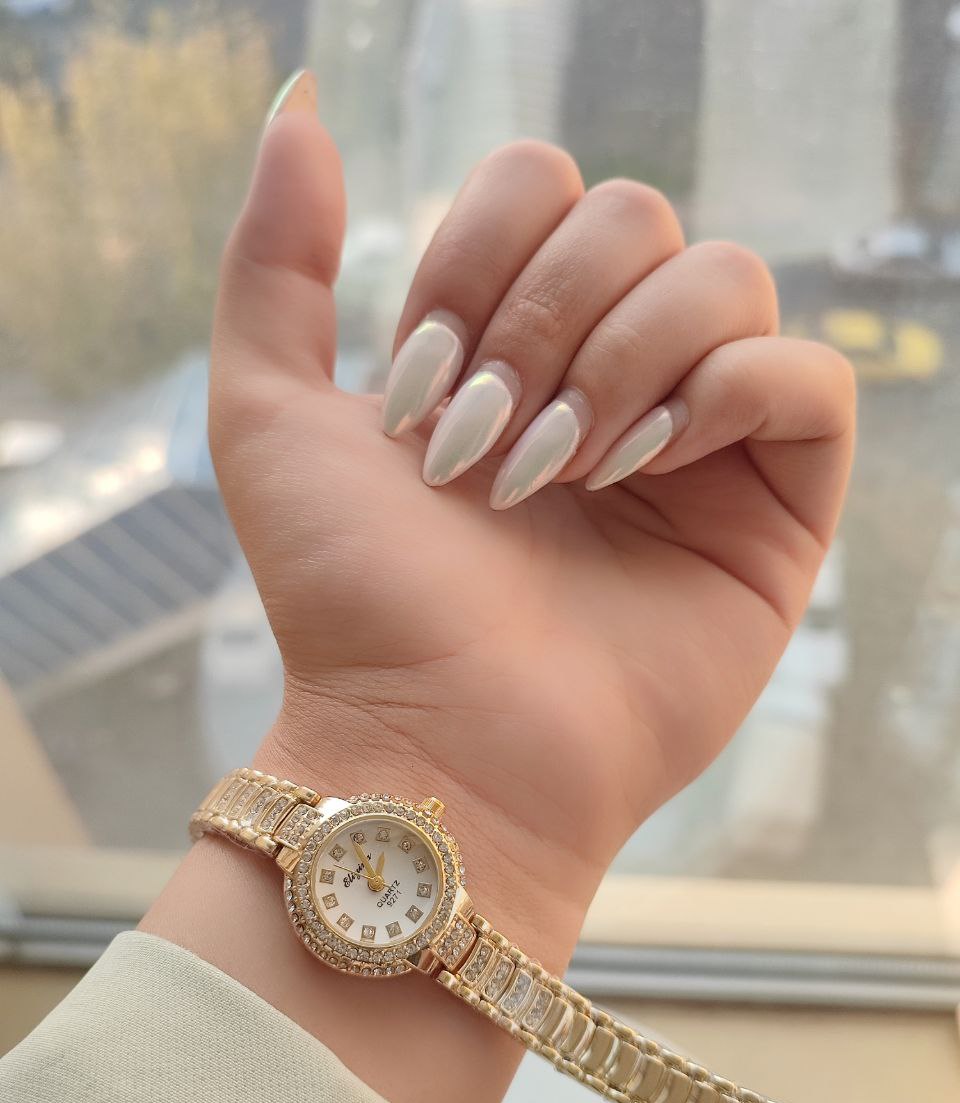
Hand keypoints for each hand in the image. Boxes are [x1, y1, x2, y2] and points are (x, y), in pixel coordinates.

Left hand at [209, 72, 853, 962]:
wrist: (433, 741)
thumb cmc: (352, 597)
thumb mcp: (268, 414)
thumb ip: (273, 260)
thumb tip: (302, 109)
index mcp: (512, 342)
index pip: (542, 189)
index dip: (478, 258)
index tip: (421, 389)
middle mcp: (610, 374)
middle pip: (638, 215)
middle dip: (548, 316)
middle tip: (491, 443)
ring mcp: (699, 441)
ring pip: (728, 277)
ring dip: (628, 357)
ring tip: (566, 472)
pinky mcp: (774, 509)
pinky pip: (807, 378)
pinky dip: (728, 393)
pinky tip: (651, 464)